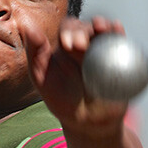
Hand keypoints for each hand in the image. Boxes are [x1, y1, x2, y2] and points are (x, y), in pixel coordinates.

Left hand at [22, 16, 128, 134]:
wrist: (88, 123)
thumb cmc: (62, 101)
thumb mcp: (42, 78)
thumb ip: (35, 53)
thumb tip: (28, 26)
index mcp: (66, 45)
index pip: (68, 29)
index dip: (69, 32)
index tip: (67, 45)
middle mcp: (85, 45)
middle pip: (86, 28)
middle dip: (83, 32)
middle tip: (80, 46)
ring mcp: (102, 52)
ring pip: (103, 31)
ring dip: (103, 24)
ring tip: (102, 27)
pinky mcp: (117, 60)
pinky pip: (119, 43)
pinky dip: (118, 34)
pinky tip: (117, 28)